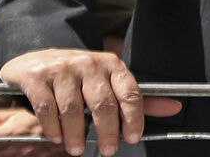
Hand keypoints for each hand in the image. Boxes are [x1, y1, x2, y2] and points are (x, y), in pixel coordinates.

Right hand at [0, 49, 182, 156]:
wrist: (34, 61)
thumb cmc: (78, 77)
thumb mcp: (109, 83)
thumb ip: (137, 99)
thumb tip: (174, 107)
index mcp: (111, 65)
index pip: (130, 92)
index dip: (134, 118)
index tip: (133, 138)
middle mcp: (88, 63)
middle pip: (104, 104)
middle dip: (108, 132)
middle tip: (108, 150)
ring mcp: (62, 68)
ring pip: (74, 110)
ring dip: (76, 135)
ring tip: (76, 148)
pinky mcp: (37, 76)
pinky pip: (48, 109)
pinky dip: (54, 128)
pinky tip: (57, 137)